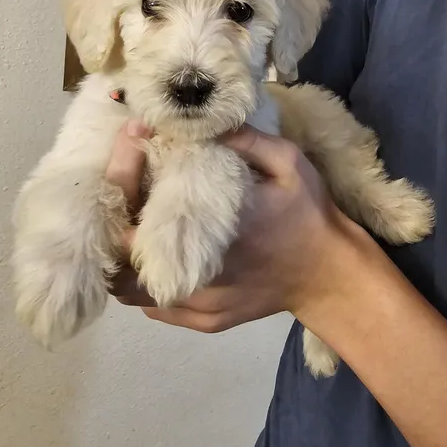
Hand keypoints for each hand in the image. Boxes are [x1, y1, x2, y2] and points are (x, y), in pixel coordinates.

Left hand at [106, 122, 365, 332]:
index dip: (122, 178)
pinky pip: (154, 307)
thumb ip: (247, 141)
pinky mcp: (205, 321)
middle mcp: (199, 273)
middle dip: (113, 219)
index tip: (131, 145)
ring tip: (130, 222)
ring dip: (123, 257)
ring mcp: (199, 304)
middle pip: (123, 256)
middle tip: (123, 187)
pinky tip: (152, 257)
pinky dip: (143, 283)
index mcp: (214, 229)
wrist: (332, 276)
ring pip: (131, 289)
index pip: (140, 214)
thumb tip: (202, 125)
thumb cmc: (310, 216)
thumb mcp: (289, 164)